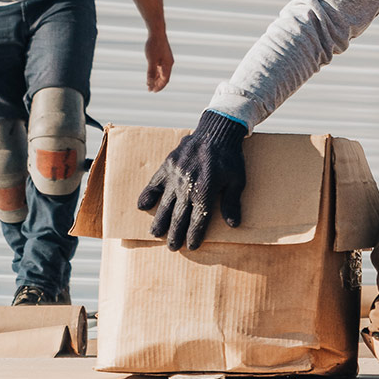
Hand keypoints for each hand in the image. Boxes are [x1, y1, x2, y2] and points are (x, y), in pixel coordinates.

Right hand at [137, 111, 246, 249]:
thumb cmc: (230, 158)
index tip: (191, 246)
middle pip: (179, 216)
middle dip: (175, 234)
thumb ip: (231, 203)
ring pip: (165, 204)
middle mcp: (187, 186)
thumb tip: (233, 225)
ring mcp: (175, 176)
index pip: (198, 220)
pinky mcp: (167, 166)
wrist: (216, 132)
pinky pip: (154, 183)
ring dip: (160, 220)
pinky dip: (147, 195)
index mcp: (205, 191)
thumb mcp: (237, 180)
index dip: (194, 235)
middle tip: (172, 247)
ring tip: (155, 234)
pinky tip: (141, 206)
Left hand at [145, 31, 173, 91]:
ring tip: (149, 84)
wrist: (157, 32)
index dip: (159, 86)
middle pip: (164, 77)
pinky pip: (160, 67)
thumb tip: (149, 83)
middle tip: (150, 90)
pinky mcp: (162, 56)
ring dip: (156, 79)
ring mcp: (166, 59)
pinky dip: (155, 72)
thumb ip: (151, 72)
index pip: (165, 80)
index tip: (152, 91)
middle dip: (157, 84)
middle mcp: (168, 63)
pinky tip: (150, 75)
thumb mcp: (151, 60)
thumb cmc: (154, 45)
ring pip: (161, 73)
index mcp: (168, 65)